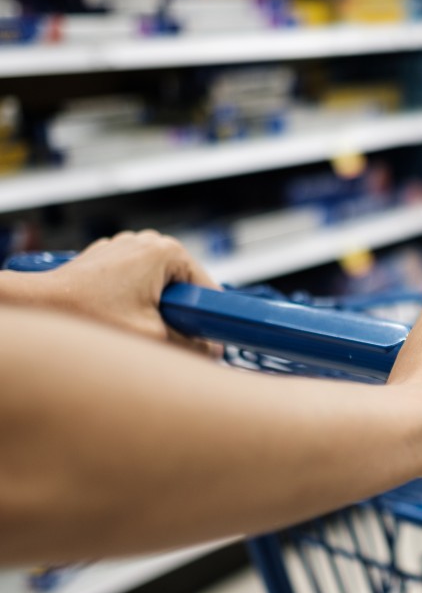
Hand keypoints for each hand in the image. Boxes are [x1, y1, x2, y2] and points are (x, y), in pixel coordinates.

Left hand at [31, 231, 218, 350]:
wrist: (37, 306)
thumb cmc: (87, 315)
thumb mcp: (154, 337)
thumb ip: (193, 345)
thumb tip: (213, 351)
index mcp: (167, 251)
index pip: (208, 288)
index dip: (208, 318)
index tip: (204, 339)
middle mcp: (148, 241)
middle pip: (184, 287)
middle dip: (177, 314)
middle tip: (160, 335)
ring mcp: (126, 246)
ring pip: (160, 286)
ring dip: (154, 309)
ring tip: (132, 325)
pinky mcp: (108, 258)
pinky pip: (136, 282)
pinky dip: (133, 301)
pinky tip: (117, 316)